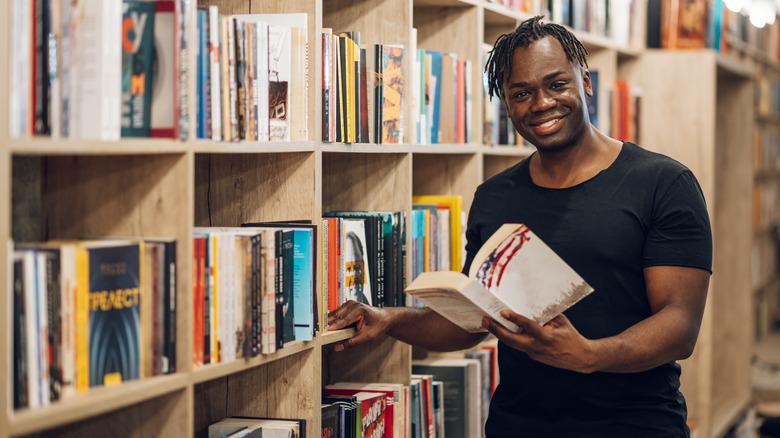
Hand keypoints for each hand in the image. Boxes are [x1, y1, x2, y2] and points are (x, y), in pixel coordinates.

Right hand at [327, 300, 390, 351]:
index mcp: (359, 310)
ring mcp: (349, 304)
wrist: (383, 318)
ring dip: (329, 322)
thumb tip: (338, 347)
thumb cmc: (377, 325)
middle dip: (328, 325)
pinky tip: (329, 327)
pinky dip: (333, 320)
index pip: (343, 320)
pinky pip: (336, 313)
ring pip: (334, 314)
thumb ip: (351, 342)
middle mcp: (353, 305)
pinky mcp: (347, 306)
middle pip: (336, 316)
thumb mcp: (366, 337)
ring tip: (322, 332)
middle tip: (319, 334)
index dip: (333, 327)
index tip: (324, 333)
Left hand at [483, 310, 597, 373]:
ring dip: (499, 334)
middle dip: (496, 330)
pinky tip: (502, 329)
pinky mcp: (532, 357)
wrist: (580, 359)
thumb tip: (530, 305)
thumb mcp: (561, 322)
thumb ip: (545, 315)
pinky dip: (510, 337)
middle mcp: (537, 347)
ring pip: (512, 344)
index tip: (503, 312)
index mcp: (546, 337)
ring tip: (488, 323)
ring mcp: (533, 354)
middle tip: (485, 320)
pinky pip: (519, 345)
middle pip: (512, 340)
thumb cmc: (571, 336)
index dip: (515, 319)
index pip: (527, 326)